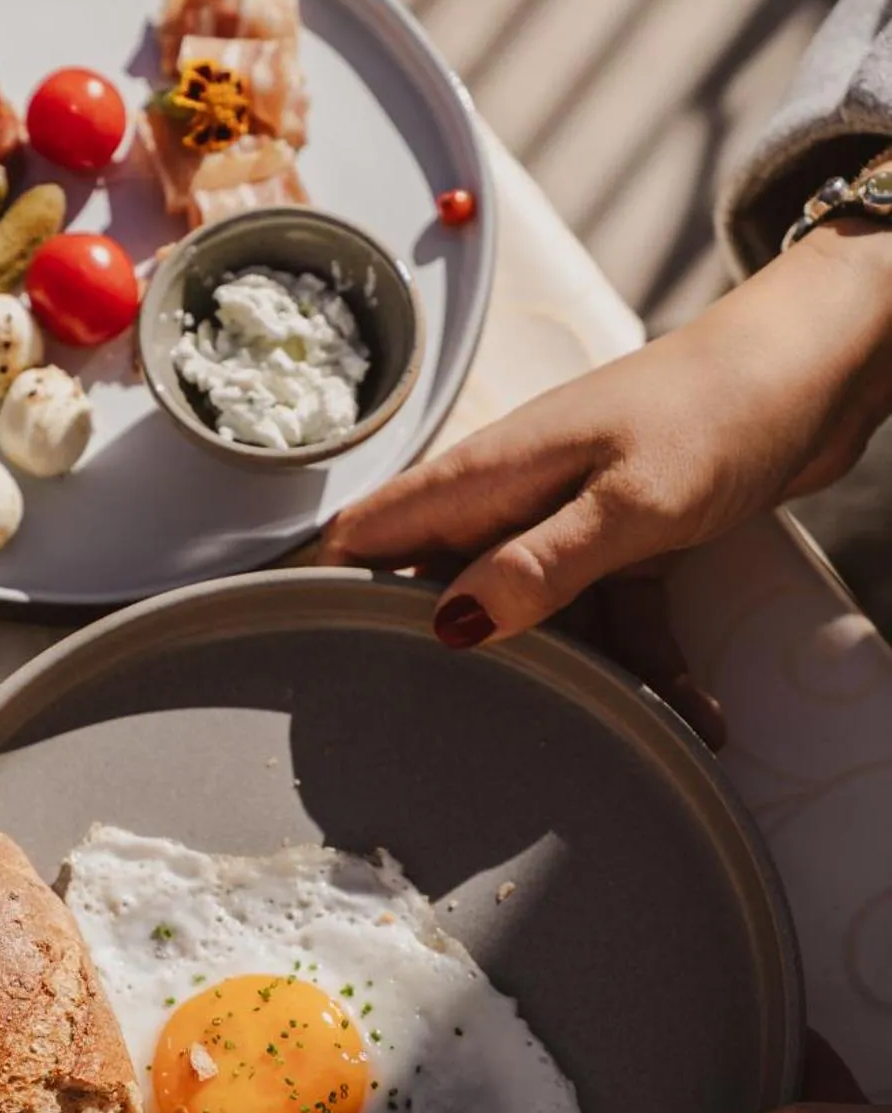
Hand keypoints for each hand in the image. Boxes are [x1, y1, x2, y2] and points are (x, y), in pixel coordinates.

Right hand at [321, 223, 891, 744]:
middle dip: (435, 665)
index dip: (316, 592)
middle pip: (439, 593)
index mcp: (486, 478)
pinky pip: (613, 620)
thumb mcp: (631, 502)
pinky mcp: (621, 542)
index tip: (291, 662)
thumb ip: (541, 565)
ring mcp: (565, 520)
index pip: (367, 536)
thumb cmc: (721, 408)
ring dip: (574, 682)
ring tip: (604, 743)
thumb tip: (452, 625)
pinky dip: (646, 665)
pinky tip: (692, 716)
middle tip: (434, 748)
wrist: (821, 364)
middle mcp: (511, 500)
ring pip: (534, 621)